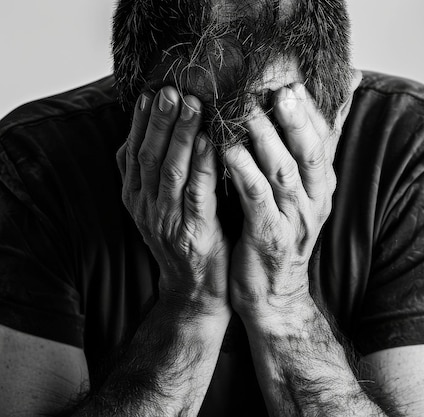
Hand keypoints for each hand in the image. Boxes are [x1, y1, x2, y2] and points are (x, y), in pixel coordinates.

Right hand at [116, 87, 228, 314]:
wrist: (196, 291)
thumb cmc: (186, 238)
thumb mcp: (162, 204)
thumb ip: (156, 172)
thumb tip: (154, 130)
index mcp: (136, 196)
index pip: (133, 151)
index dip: (143, 120)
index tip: (154, 91)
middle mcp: (146, 206)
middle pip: (148, 155)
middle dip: (161, 120)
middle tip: (173, 89)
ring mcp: (167, 221)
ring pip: (170, 171)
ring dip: (181, 136)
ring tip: (192, 105)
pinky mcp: (194, 233)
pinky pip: (197, 194)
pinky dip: (203, 167)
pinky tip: (211, 143)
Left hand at [224, 72, 361, 321]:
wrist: (274, 294)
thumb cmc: (284, 232)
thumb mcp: (306, 192)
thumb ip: (317, 148)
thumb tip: (344, 97)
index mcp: (322, 186)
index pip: (324, 141)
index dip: (311, 112)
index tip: (293, 83)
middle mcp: (314, 201)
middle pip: (310, 153)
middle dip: (296, 121)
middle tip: (280, 90)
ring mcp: (293, 220)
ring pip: (283, 173)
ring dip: (266, 140)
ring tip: (247, 112)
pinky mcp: (269, 238)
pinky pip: (257, 200)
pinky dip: (244, 173)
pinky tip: (228, 152)